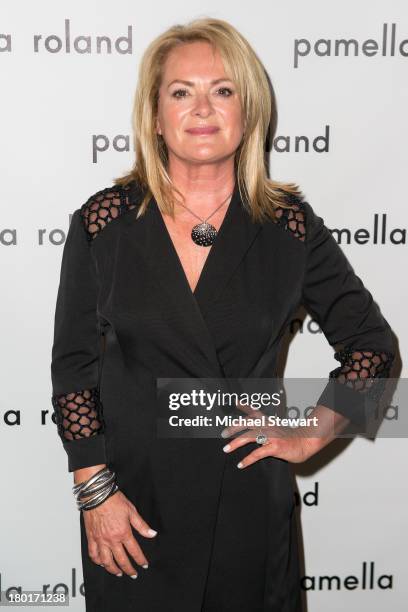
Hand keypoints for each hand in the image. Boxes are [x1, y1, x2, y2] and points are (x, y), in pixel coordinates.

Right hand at [82, 489, 157, 577]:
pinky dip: (97, 561)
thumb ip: (142, 525)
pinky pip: (93, 554)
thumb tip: (152, 534)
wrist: (97, 495)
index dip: (140, 559)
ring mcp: (100, 540)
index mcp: (123, 533)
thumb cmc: (114, 501)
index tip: (144, 565)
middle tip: (133, 574)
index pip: (134, 551)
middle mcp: (111, 539)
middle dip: (128, 569)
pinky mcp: (91, 538)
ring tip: (118, 573)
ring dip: (113, 569)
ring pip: (106, 561)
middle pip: (121, 560)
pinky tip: (101, 563)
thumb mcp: (132, 511)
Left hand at [220, 400, 336, 467]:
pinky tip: (240, 464)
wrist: (306, 444)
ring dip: (236, 443)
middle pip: (248, 423)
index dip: (245, 406)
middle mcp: (269, 425)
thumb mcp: (278, 428)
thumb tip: (256, 430)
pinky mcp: (274, 447)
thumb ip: (267, 427)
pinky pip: (257, 453)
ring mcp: (272, 435)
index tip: (235, 401)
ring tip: (226, 449)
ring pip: (249, 437)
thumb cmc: (291, 438)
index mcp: (269, 421)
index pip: (255, 411)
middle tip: (223, 433)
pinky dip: (247, 459)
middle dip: (234, 427)